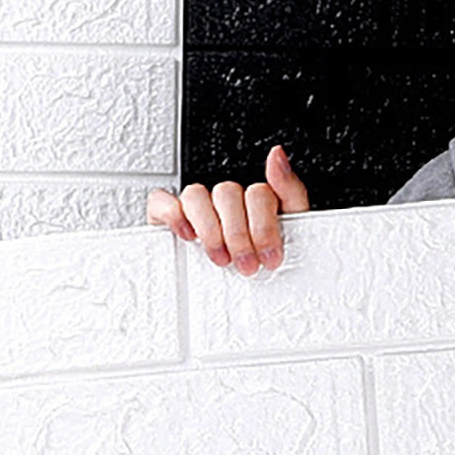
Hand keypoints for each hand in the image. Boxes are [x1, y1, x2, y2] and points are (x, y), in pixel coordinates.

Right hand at [145, 143, 309, 275]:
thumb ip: (290, 191)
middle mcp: (227, 199)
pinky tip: (189, 235)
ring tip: (221, 258)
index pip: (257, 192)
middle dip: (239, 235)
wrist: (244, 297)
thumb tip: (277, 157)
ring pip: (196, 195)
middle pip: (227, 194)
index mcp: (256, 200)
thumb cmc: (266, 261)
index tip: (270, 255)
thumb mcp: (293, 229)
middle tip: (247, 264)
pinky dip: (173, 215)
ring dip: (210, 230)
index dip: (264, 226)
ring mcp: (198, 206)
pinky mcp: (171, 216)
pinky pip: (161, 201)